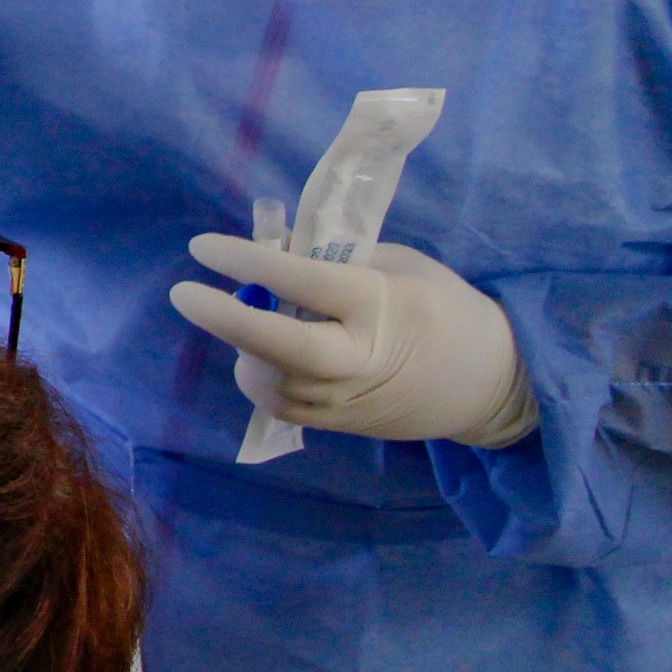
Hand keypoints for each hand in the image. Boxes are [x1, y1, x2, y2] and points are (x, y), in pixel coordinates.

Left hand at [169, 235, 538, 448]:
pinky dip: (258, 371)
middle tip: (184, 293)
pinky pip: (276, 400)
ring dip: (242, 344)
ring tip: (245, 312)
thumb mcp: (397, 263)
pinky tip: (264, 348)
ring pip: (267, 379)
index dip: (250, 261)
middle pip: (278, 348)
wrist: (487, 384)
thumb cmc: (443, 308)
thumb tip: (269, 247)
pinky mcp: (333, 425)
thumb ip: (332, 257)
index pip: (303, 283)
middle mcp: (356, 361)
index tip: (203, 246)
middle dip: (226, 320)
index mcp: (378, 308)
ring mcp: (342, 401)